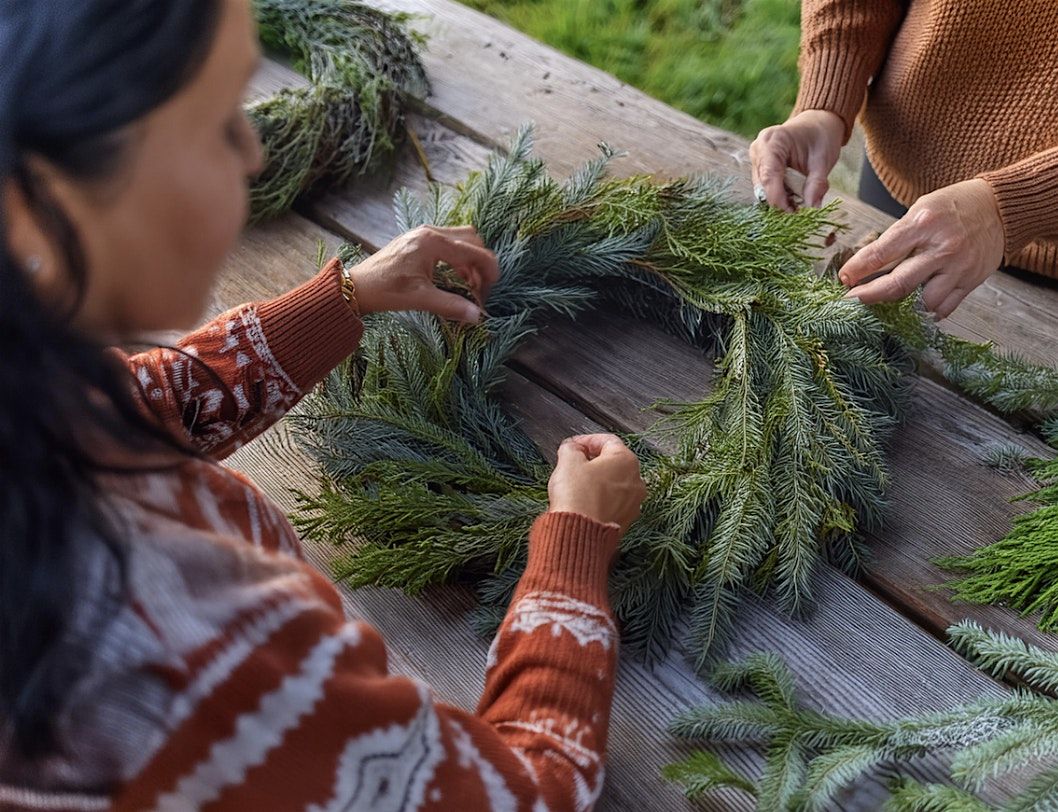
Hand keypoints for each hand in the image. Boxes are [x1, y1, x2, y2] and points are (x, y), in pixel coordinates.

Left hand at [350, 225, 498, 321]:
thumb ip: (451, 306)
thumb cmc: (386, 290)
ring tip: (469, 286)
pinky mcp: (419, 240)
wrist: (358, 286)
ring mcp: (424, 234)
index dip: (488, 271)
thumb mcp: (420, 299)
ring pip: (462, 239)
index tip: (491, 290)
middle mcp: (430, 232)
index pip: (474, 251)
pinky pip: (449, 244)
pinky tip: (454, 279)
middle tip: (480, 288)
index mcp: (433, 242)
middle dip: (481, 264)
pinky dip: (458, 260)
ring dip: (470, 261)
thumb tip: (478, 317)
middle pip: (472, 239)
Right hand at [547, 434, 646, 535]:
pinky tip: (583, 502)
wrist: (579, 534)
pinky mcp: (625, 521)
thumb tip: (572, 448)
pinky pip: (613, 503)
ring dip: (597, 481)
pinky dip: (600, 499)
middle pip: (614, 463)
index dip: (586, 440)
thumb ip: (571, 448)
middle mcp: (636, 481)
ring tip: (576, 484)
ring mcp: (633, 503)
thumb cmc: (577, 496)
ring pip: (615, 484)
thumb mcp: (568, 461)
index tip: (572, 445)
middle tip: (573, 463)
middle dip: (592, 461)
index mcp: (626, 460)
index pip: (607, 441)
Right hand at [749, 110, 844, 210]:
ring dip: (780, 201)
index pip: (769, 176)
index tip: (795, 214)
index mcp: (772, 141)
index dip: (779, 200)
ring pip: (762, 191)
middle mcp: (758, 150)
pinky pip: (765, 189)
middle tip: (801, 214)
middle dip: (780, 203)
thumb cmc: (820, 137)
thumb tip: (812, 210)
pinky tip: (793, 198)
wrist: (816, 126)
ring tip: (799, 204)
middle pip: (763, 186)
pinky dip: (779, 197)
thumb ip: (817, 184)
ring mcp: (756, 160)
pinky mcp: (758, 169)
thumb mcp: (823, 160)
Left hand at [839, 179, 1004, 319]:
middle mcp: (942, 249)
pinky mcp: (971, 281)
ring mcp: (959, 268)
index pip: (881, 253)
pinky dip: (928, 311)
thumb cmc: (953, 206)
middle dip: (868, 295)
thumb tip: (867, 266)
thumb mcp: (920, 210)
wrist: (1000, 207)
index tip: (844, 278)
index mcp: (923, 225)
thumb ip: (896, 238)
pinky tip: (916, 307)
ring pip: (922, 303)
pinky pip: (945, 308)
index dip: (857, 269)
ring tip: (888, 301)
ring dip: (902, 305)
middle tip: (850, 301)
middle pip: (898, 284)